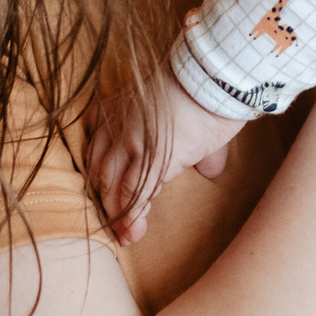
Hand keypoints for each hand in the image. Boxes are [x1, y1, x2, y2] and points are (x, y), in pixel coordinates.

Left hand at [85, 66, 237, 245]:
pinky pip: (134, 192)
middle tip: (113, 224)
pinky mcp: (151, 157)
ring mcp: (132, 139)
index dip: (101, 174)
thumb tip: (210, 168)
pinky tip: (134, 231)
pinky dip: (132, 215)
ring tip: (126, 236)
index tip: (107, 196)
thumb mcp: (187, 113)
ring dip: (117, 214)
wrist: (217, 78)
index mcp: (121, 106)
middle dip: (105, 200)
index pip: (99, 146)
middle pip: (100, 169)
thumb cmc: (207, 91)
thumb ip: (193, 145)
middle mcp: (119, 122)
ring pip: (113, 185)